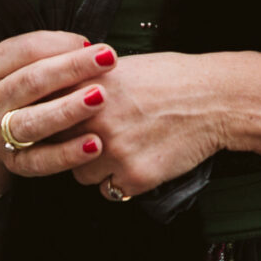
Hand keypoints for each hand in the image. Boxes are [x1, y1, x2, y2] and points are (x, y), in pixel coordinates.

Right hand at [0, 31, 115, 179]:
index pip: (25, 50)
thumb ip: (48, 51)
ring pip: (34, 121)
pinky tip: (95, 144)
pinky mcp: (14, 164)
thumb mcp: (20, 64)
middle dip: (73, 68)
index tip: (96, 45)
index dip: (62, 43)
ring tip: (101, 98)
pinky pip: (42, 160)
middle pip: (32, 82)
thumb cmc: (19, 86)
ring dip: (69, 109)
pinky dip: (68, 153)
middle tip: (109, 59)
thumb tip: (87, 48)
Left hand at [67, 52, 232, 200]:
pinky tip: (135, 162)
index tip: (58, 125)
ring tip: (118, 150)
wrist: (214, 99)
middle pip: (57, 147)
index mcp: (87, 88)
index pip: (46, 114)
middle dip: (69, 145)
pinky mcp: (136, 176)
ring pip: (80, 175)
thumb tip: (56, 99)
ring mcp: (115, 150)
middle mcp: (96, 119)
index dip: (52, 121)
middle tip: (90, 138)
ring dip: (94, 167)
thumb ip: (84, 84)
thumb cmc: (171, 79)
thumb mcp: (118, 68)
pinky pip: (110, 192)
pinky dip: (118, 182)